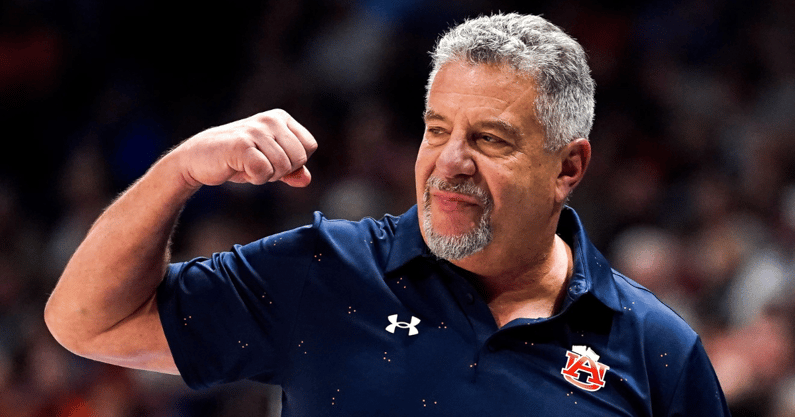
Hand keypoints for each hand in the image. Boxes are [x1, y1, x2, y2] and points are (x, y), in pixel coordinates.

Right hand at [173, 109, 316, 188]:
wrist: (198, 158)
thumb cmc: (237, 159)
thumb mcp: (269, 162)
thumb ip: (291, 170)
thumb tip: (306, 180)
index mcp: (280, 118)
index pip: (309, 146)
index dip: (294, 162)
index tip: (273, 160)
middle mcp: (271, 119)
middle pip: (299, 158)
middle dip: (281, 171)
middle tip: (258, 165)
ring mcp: (256, 130)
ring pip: (282, 167)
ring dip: (266, 175)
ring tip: (247, 165)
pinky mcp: (242, 144)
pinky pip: (264, 171)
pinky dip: (255, 178)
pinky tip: (240, 168)